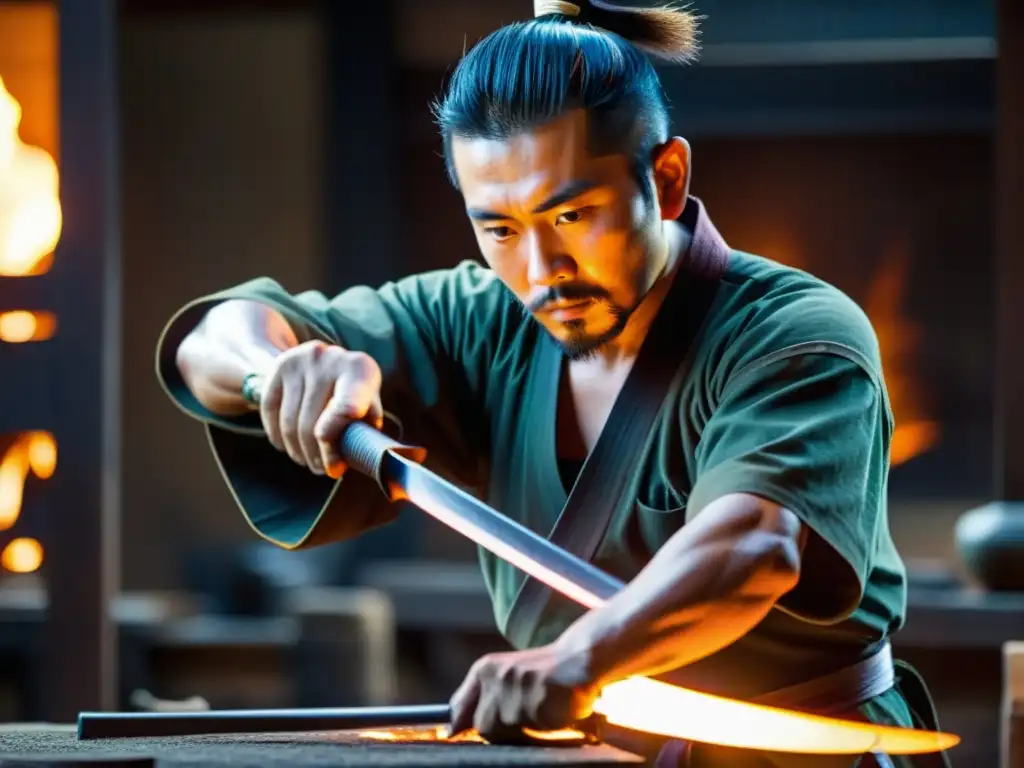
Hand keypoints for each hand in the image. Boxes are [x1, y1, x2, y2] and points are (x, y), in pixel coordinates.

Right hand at [257, 340, 383, 477]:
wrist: (328, 360)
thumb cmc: (355, 392)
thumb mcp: (369, 406)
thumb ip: (362, 431)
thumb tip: (347, 462)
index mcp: (359, 369)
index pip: (346, 409)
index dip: (334, 444)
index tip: (333, 468)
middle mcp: (331, 359)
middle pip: (312, 423)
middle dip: (315, 455)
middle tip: (320, 470)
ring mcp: (303, 359)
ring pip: (290, 421)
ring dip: (296, 450)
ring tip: (306, 460)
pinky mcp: (281, 364)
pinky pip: (270, 409)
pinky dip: (277, 434)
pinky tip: (286, 446)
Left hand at [447, 642, 599, 742]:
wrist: (578, 657)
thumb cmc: (541, 674)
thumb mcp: (504, 677)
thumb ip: (481, 699)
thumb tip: (453, 727)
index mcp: (484, 669)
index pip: (459, 706)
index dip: (459, 724)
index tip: (457, 734)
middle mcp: (496, 675)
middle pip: (482, 725)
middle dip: (500, 730)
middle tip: (523, 720)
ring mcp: (516, 686)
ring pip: (508, 730)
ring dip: (525, 728)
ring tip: (540, 711)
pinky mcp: (537, 698)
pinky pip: (534, 728)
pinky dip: (544, 726)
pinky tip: (552, 709)